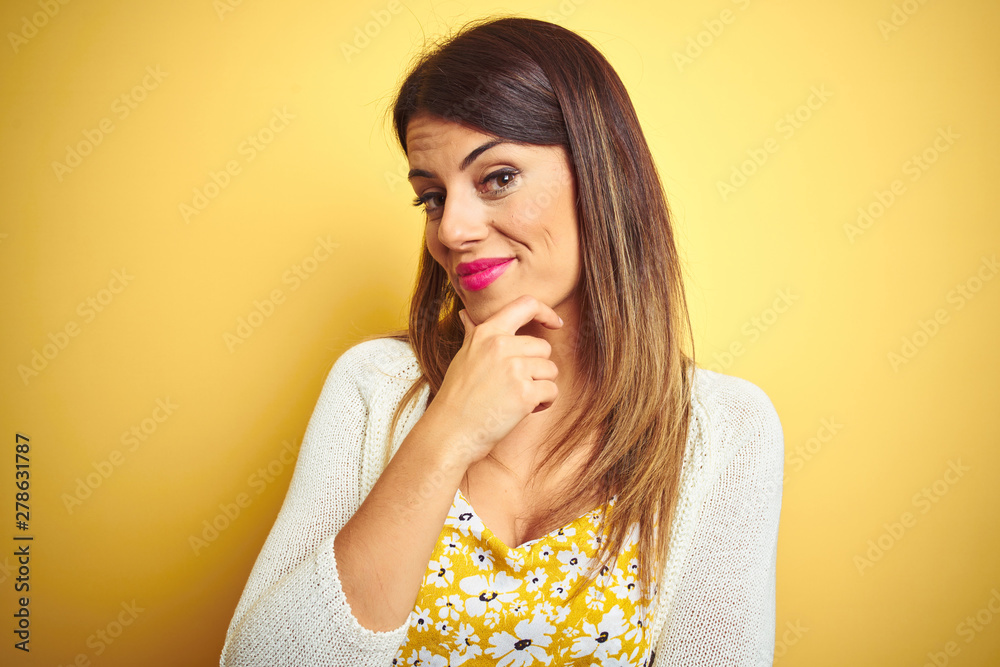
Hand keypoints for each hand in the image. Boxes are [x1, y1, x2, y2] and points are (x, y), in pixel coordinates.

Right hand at [425, 294, 562, 466]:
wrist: (450, 430)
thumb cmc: (456, 396)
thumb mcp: (463, 356)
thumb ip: (473, 333)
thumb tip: (465, 313)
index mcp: (487, 332)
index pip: (525, 305)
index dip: (546, 312)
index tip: (555, 323)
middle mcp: (501, 345)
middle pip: (543, 347)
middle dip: (536, 368)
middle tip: (515, 386)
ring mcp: (514, 368)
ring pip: (550, 370)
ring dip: (540, 387)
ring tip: (516, 399)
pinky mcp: (525, 393)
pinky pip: (552, 392)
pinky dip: (543, 403)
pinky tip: (522, 410)